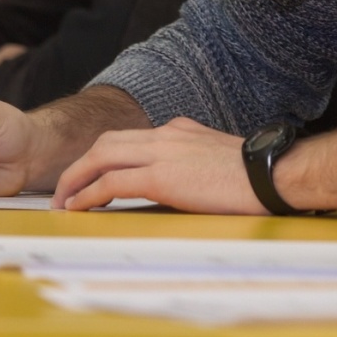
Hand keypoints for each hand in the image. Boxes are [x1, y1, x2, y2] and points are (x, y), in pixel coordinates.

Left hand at [54, 117, 267, 213]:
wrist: (272, 174)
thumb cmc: (255, 175)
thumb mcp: (218, 159)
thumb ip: (194, 162)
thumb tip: (183, 182)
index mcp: (180, 129)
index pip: (130, 138)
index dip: (104, 156)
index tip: (92, 176)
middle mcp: (167, 134)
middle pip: (107, 141)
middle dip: (80, 165)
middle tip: (66, 188)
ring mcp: (163, 152)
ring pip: (101, 156)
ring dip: (76, 177)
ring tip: (64, 200)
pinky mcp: (162, 175)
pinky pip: (111, 182)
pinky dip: (89, 193)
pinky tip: (79, 207)